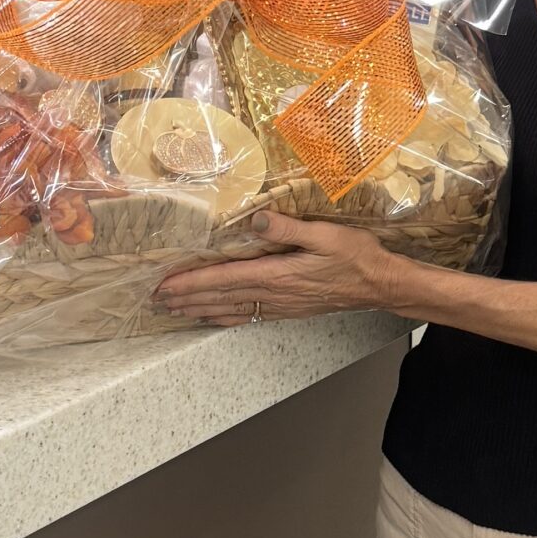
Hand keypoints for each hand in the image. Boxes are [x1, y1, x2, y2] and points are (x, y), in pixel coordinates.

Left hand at [155, 213, 401, 325]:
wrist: (380, 285)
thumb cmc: (356, 257)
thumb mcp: (326, 234)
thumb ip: (288, 228)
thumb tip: (256, 219)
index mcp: (278, 274)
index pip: (225, 278)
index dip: (192, 281)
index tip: (166, 284)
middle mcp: (274, 294)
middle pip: (220, 298)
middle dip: (186, 298)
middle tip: (156, 300)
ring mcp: (281, 305)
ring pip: (230, 309)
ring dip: (199, 309)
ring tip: (174, 310)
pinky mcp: (288, 309)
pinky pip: (248, 316)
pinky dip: (224, 317)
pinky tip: (212, 318)